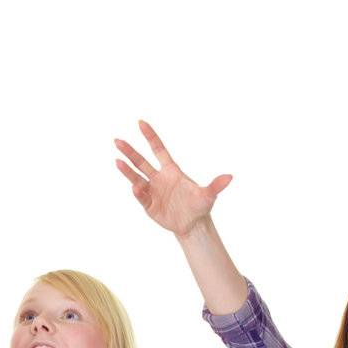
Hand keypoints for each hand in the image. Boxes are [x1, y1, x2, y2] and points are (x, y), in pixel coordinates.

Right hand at [114, 121, 229, 238]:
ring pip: (136, 178)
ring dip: (127, 170)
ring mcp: (152, 191)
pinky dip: (138, 192)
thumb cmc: (200, 207)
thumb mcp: (208, 196)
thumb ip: (215, 185)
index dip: (150, 136)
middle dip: (130, 151)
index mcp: (171, 171)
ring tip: (117, 161)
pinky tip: (136, 187)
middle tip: (117, 141)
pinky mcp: (149, 205)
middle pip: (141, 162)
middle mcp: (159, 178)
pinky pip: (141, 196)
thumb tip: (230, 177)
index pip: (158, 149)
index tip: (140, 123)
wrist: (192, 225)